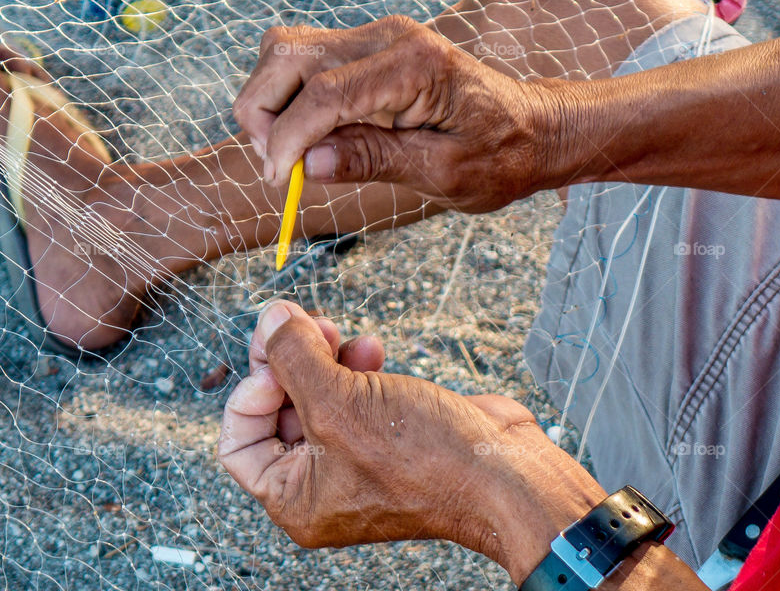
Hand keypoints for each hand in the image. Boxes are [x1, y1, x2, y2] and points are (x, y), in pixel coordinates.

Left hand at [218, 300, 604, 579]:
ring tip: (341, 332)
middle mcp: (322, 482)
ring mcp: (357, 456)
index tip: (275, 362)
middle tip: (306, 326)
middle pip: (278, 409)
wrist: (504, 471)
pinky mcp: (389, 431)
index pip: (238, 441)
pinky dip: (355, 364)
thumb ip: (294, 356)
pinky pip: (354, 392)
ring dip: (325, 355)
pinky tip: (371, 347)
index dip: (249, 392)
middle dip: (290, 362)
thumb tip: (270, 316)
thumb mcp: (341, 403)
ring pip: (317, 394)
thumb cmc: (426, 458)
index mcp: (296, 499)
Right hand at [232, 16, 568, 212]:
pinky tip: (309, 138)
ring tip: (289, 155)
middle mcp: (390, 38)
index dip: (287, 139)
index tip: (279, 182)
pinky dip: (291, 98)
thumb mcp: (443, 172)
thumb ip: (375, 160)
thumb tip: (308, 163)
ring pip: (288, 51)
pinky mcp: (371, 49)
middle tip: (278, 169)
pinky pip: (309, 62)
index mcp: (414, 66)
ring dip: (271, 102)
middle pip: (288, 54)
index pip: (324, 92)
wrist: (532, 130)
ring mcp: (378, 38)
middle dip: (263, 112)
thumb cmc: (499, 156)